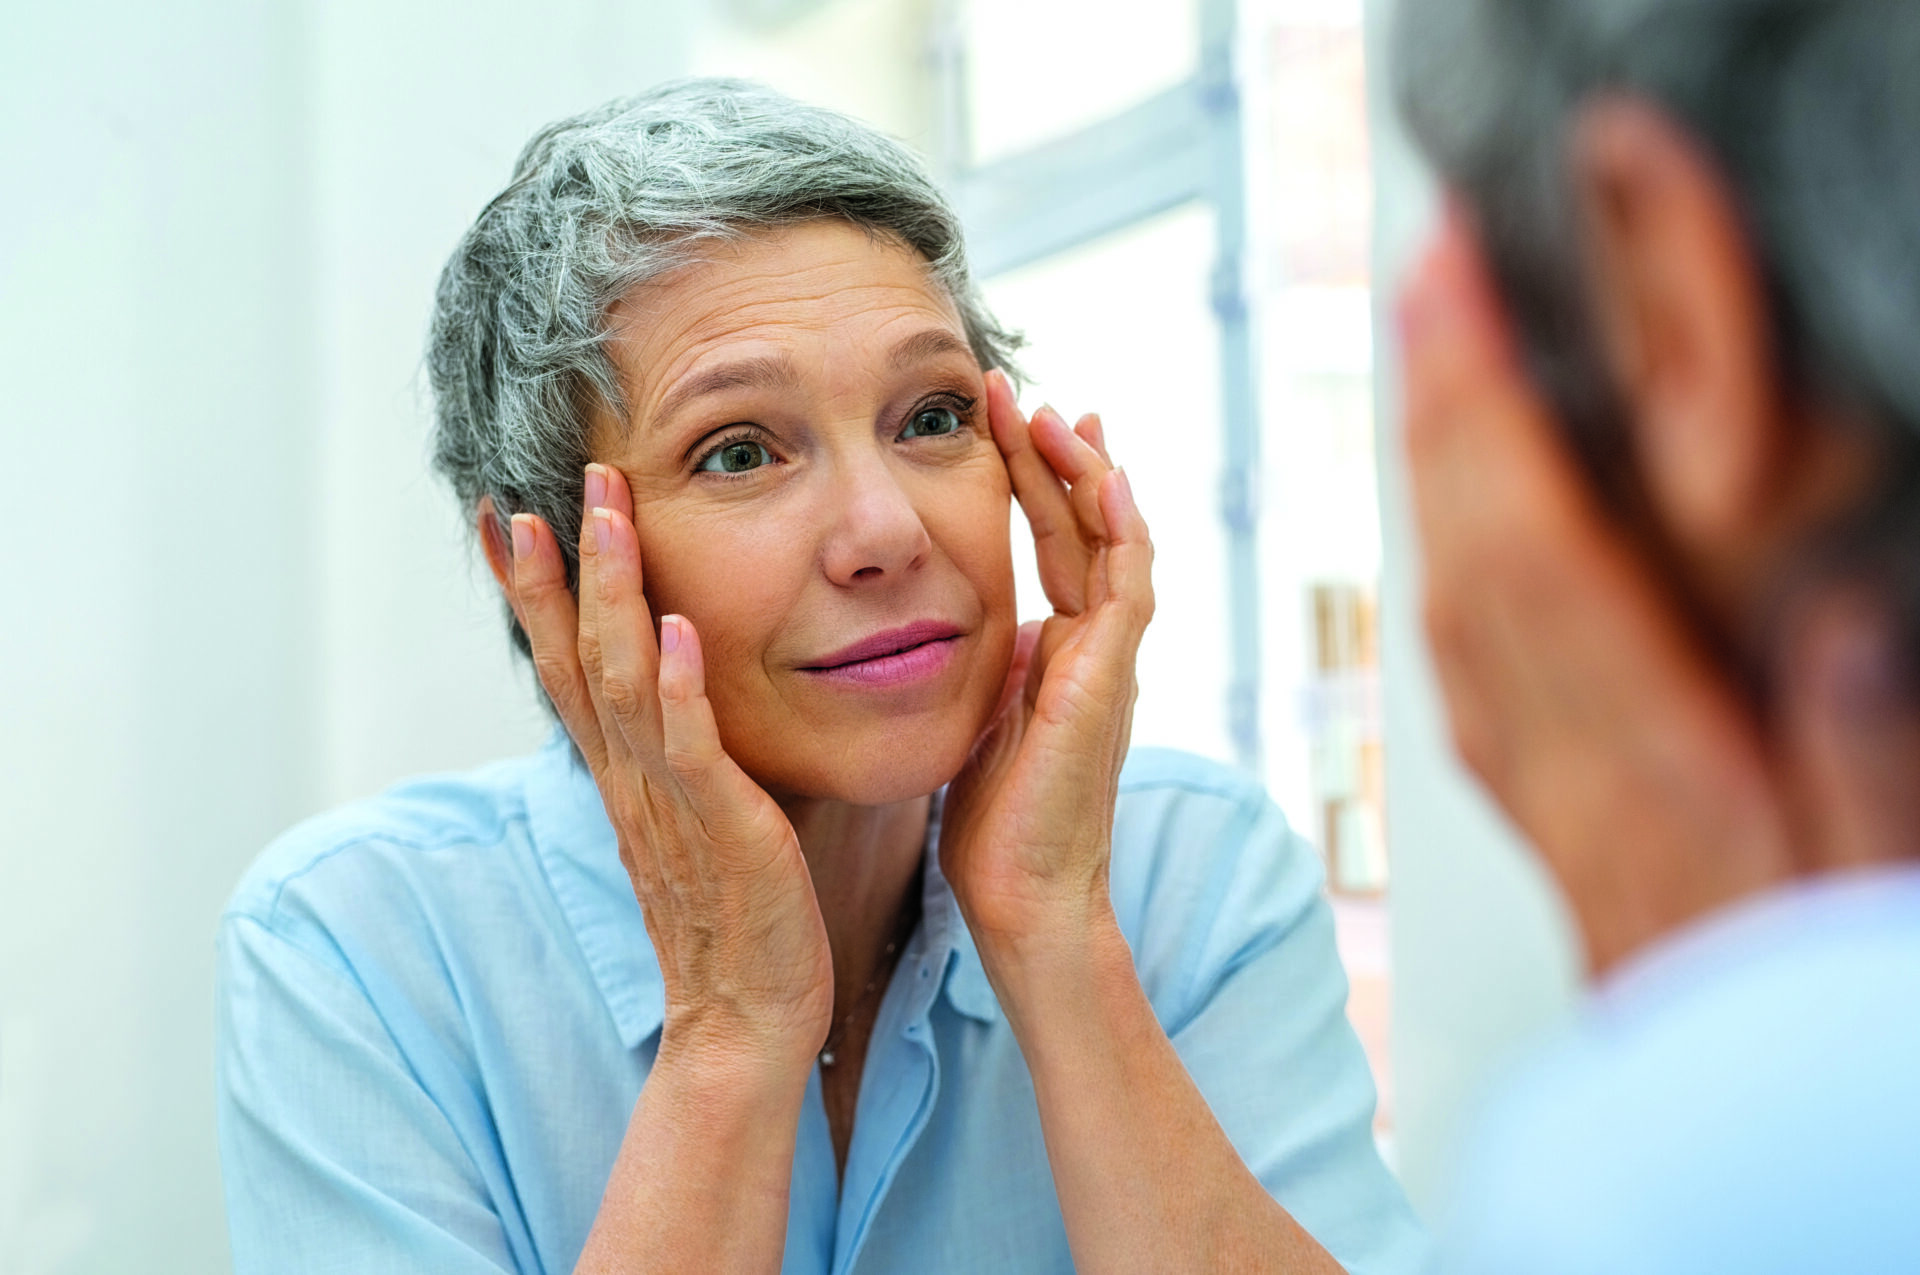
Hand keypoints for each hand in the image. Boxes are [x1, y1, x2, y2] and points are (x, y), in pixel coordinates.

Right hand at [503, 463, 832, 1067]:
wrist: (748, 1017)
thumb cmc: (735, 915)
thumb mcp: (694, 817)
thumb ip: (677, 752)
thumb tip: (677, 686)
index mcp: (623, 774)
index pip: (564, 665)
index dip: (535, 590)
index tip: (509, 514)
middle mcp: (630, 779)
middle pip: (576, 657)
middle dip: (562, 567)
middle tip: (551, 484)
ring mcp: (668, 802)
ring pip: (622, 681)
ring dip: (613, 595)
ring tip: (607, 515)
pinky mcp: (722, 829)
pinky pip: (691, 749)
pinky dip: (678, 688)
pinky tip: (676, 630)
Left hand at [940, 371, 1154, 960]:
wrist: (1023, 896)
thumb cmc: (993, 827)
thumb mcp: (978, 721)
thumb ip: (987, 667)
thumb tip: (965, 625)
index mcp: (1061, 653)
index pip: (1056, 544)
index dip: (1033, 480)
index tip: (1005, 421)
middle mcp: (1094, 648)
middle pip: (1085, 527)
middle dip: (1056, 455)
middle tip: (1022, 392)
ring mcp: (1111, 662)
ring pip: (1115, 544)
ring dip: (1087, 475)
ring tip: (1055, 412)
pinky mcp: (1112, 682)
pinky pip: (1128, 590)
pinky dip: (1123, 531)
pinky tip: (1106, 479)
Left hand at [1399, 214, 1793, 971]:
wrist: (1721, 1122)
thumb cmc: (1798, 997)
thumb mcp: (1868, 871)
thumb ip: (1858, 746)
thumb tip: (1838, 613)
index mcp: (1651, 762)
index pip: (1538, 553)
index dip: (1488, 413)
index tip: (1460, 297)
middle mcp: (1565, 758)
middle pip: (1472, 554)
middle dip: (1446, 405)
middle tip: (1432, 278)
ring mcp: (1536, 779)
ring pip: (1454, 597)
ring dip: (1437, 469)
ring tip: (1438, 359)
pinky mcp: (1536, 799)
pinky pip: (1466, 659)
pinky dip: (1454, 558)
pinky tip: (1457, 517)